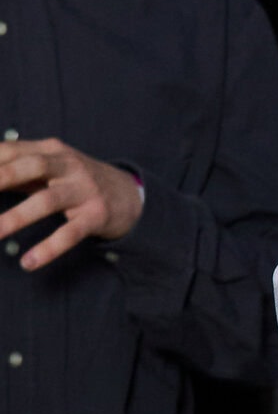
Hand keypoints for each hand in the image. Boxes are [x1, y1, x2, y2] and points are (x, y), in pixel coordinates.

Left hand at [0, 138, 142, 268]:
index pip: (12, 151)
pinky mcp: (96, 215)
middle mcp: (67, 166)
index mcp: (50, 151)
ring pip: (47, 201)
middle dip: (0, 177)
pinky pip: (71, 232)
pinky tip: (29, 262)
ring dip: (17, 217)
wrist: (129, 195)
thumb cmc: (77, 181)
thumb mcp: (50, 167)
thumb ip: (16, 170)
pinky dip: (49, 248)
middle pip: (30, 166)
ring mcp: (84, 190)